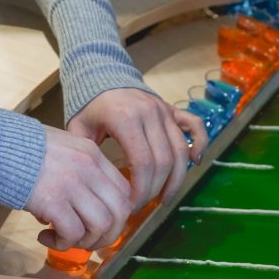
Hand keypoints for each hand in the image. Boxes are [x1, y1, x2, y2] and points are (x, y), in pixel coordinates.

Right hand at [24, 126, 131, 250]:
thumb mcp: (62, 150)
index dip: (118, 214)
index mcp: (93, 155)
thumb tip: (84, 207)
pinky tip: (46, 237)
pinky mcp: (52, 200)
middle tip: (88, 241)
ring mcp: (72, 184)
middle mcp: (89, 168)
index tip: (103, 225)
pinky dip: (62, 243)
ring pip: (101, 224)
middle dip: (108, 234)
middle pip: (120, 210)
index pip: (124, 190)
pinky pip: (73, 232)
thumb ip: (80, 172)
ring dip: (86, 241)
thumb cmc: (22, 150)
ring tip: (65, 240)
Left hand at [67, 88, 207, 210]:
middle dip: (156, 189)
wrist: (102, 73)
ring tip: (166, 197)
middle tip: (144, 205)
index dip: (141, 188)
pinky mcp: (173, 110)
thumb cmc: (89, 107)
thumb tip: (99, 190)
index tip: (132, 205)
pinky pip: (196, 126)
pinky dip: (200, 144)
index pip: (143, 162)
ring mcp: (165, 111)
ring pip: (181, 150)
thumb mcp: (78, 130)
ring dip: (177, 178)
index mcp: (126, 119)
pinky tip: (195, 161)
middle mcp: (150, 113)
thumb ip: (88, 156)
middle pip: (164, 161)